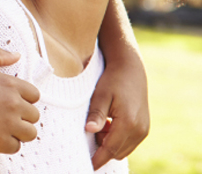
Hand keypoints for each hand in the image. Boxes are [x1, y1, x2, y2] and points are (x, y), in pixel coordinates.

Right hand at [0, 47, 40, 153]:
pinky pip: (16, 147)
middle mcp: (13, 104)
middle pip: (34, 115)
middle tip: (4, 116)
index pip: (34, 95)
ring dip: (19, 132)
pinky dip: (7, 144)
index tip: (10, 102)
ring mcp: (8, 124)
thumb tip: (16, 56)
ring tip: (3, 128)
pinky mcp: (1, 142)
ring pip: (30, 133)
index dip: (24, 99)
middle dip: (22, 116)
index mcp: (10, 84)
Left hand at [85, 54, 149, 169]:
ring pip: (123, 150)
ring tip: (102, 123)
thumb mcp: (100, 95)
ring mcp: (144, 130)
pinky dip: (117, 139)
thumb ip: (96, 114)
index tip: (88, 166)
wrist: (131, 70)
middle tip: (92, 128)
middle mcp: (140, 130)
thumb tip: (89, 131)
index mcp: (128, 123)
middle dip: (102, 148)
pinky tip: (109, 123)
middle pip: (117, 152)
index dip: (98, 159)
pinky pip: (128, 143)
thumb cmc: (112, 80)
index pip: (110, 149)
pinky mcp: (144, 128)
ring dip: (110, 143)